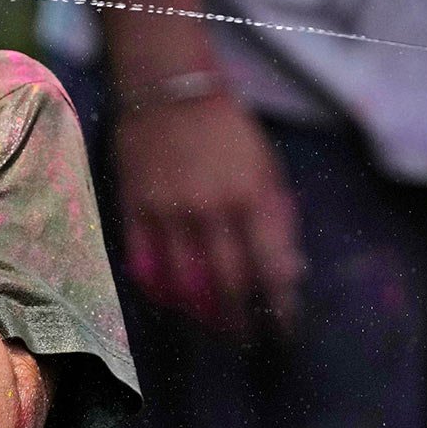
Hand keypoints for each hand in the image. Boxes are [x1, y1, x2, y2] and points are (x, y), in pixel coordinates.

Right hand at [115, 93, 302, 331]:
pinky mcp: (135, 208)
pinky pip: (143, 264)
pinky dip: (158, 290)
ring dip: (200, 314)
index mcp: (250, 195)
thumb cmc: (227, 129)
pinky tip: (171, 302)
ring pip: (183, 283)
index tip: (286, 327)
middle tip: (246, 339)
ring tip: (211, 327)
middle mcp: (210, 209)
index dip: (280, 305)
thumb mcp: (266, 167)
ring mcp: (168, 211)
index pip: (270, 266)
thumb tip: (291, 271)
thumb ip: (278, 218)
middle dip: (240, 321)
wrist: (170, 88)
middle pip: (226, 284)